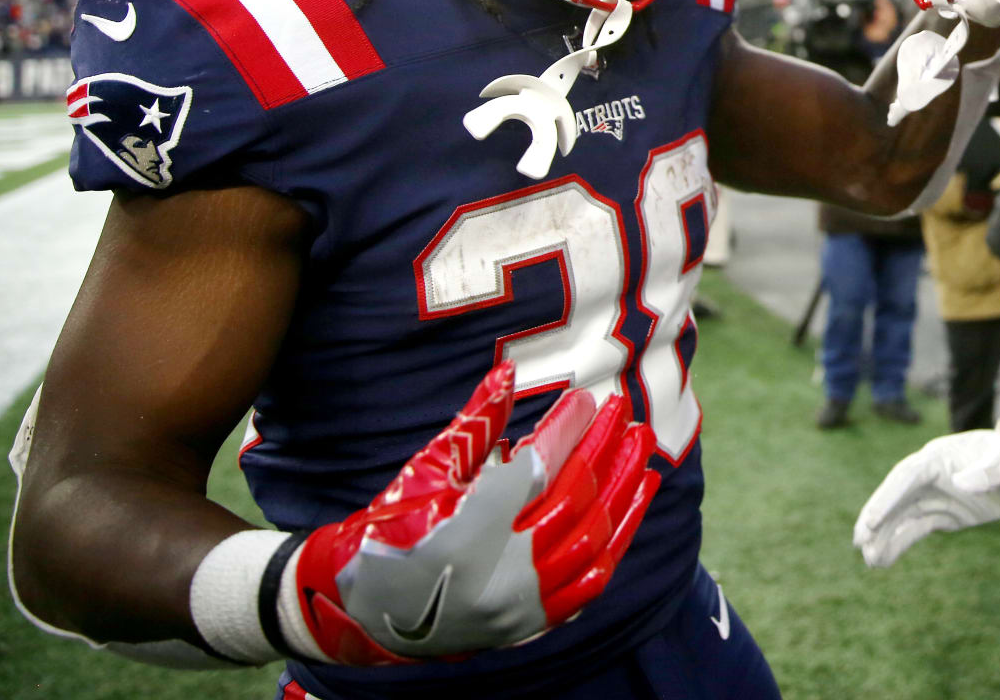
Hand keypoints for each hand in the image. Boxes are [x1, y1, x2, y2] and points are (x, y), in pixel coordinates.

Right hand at [288, 362, 658, 663]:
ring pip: (591, 540)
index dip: (568, 428)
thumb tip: (509, 373)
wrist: (358, 609)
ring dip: (623, 492)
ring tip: (642, 451)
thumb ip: (475, 423)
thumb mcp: (426, 470)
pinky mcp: (525, 627)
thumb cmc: (389, 526)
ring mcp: (517, 606)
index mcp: (467, 529)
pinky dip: (614, 542)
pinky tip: (632, 505)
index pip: (539, 468)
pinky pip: (587, 584)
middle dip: (604, 450)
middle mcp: (498, 572)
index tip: (588, 399)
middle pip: (575, 500)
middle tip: (625, 414)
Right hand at [853, 425, 999, 567]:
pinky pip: (914, 529)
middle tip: (859, 541)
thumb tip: (962, 483)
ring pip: (900, 516)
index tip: (871, 519)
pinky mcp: (940, 514)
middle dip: (876, 518)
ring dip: (883, 536)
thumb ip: (990, 471)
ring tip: (869, 560)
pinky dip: (898, 544)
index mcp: (938, 457)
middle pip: (894, 496)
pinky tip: (882, 561)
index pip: (907, 476)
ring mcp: (932, 495)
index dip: (887, 497)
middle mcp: (928, 475)